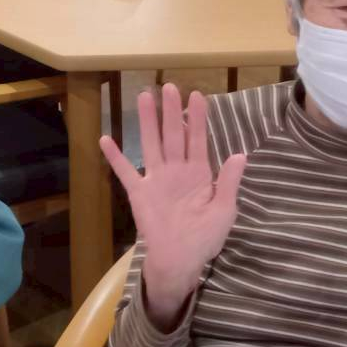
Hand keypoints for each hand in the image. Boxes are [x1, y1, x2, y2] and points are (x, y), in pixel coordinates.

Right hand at [100, 85, 246, 330]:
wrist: (181, 261)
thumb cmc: (205, 238)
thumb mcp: (225, 210)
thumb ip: (229, 182)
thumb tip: (240, 154)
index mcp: (199, 174)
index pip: (198, 139)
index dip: (198, 118)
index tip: (198, 95)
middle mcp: (177, 171)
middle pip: (173, 134)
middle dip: (172, 111)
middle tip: (169, 86)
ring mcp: (156, 179)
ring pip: (152, 143)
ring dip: (148, 121)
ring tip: (144, 97)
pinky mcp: (139, 192)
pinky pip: (125, 171)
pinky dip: (116, 156)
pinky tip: (106, 139)